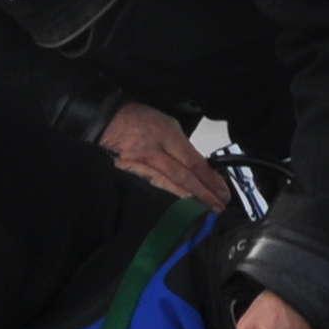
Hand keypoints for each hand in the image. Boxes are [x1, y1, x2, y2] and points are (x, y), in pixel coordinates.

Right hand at [99, 101, 232, 205]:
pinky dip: (166, 195)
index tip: (223, 191)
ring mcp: (139, 163)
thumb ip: (181, 146)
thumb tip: (198, 167)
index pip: (194, 161)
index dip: (210, 179)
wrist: (106, 119)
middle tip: (219, 206)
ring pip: (167, 184)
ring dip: (188, 199)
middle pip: (183, 176)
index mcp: (167, 134)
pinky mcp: (129, 171)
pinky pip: (150, 185)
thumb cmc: (138, 119)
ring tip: (203, 210)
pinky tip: (177, 206)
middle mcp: (154, 150)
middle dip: (203, 193)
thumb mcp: (166, 124)